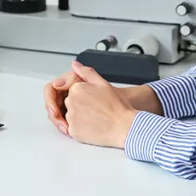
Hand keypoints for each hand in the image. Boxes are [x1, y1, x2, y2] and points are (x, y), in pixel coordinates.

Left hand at [44, 65, 161, 134]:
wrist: (125, 127)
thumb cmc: (117, 107)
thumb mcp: (103, 83)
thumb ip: (86, 72)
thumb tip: (75, 65)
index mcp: (76, 88)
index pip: (73, 90)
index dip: (85, 96)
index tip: (94, 101)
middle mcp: (71, 102)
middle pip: (70, 102)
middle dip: (81, 105)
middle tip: (97, 109)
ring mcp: (71, 117)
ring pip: (71, 116)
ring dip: (80, 117)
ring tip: (96, 118)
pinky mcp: (73, 131)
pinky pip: (72, 129)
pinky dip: (80, 128)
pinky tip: (93, 126)